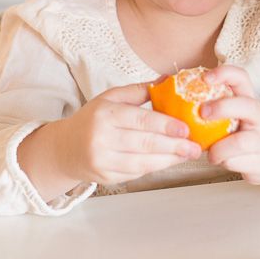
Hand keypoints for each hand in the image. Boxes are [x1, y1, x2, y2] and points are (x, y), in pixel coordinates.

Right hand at [53, 83, 201, 185]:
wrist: (65, 149)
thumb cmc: (92, 120)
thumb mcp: (110, 98)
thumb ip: (138, 91)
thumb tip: (168, 80)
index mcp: (104, 114)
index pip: (140, 120)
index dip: (165, 125)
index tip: (186, 128)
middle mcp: (101, 138)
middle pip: (144, 143)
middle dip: (174, 146)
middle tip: (195, 146)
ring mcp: (102, 161)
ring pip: (142, 162)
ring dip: (169, 160)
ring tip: (187, 155)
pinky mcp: (106, 178)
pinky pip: (136, 174)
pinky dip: (155, 168)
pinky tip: (169, 161)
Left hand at [200, 66, 259, 185]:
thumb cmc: (240, 133)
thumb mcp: (229, 116)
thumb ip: (208, 106)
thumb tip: (168, 96)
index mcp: (248, 99)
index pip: (241, 78)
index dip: (224, 73)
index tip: (204, 77)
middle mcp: (259, 116)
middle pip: (247, 105)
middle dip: (223, 108)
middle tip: (202, 114)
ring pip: (242, 141)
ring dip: (220, 148)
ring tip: (211, 153)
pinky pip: (238, 162)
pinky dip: (225, 162)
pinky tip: (221, 161)